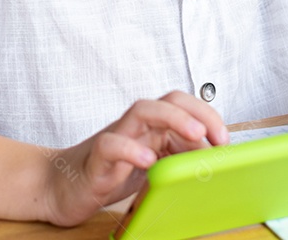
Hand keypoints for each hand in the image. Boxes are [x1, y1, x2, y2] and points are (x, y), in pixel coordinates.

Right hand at [41, 90, 228, 226]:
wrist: (62, 187)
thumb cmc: (110, 174)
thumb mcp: (152, 168)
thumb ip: (176, 159)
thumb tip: (210, 160)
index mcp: (151, 127)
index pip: (183, 105)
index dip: (207, 116)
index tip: (225, 139)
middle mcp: (135, 126)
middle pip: (167, 100)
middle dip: (196, 112)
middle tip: (216, 136)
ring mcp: (115, 137)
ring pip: (141, 111)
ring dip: (172, 118)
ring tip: (194, 135)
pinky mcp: (96, 158)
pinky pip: (112, 145)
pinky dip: (131, 150)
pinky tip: (148, 161)